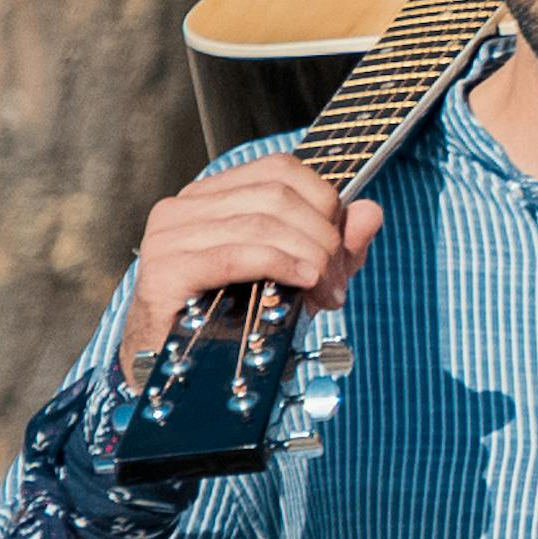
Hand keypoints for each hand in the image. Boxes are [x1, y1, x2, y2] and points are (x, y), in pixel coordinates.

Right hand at [120, 158, 382, 376]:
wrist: (175, 369)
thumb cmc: (232, 320)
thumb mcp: (296, 278)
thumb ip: (334, 245)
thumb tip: (371, 212)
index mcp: (214, 195)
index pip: (281, 169)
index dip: (325, 203)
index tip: (343, 251)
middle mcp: (186, 205)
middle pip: (277, 196)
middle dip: (323, 240)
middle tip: (337, 285)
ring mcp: (170, 234)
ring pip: (262, 224)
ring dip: (310, 260)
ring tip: (325, 296)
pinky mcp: (166, 269)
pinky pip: (235, 255)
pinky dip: (279, 265)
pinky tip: (303, 284)